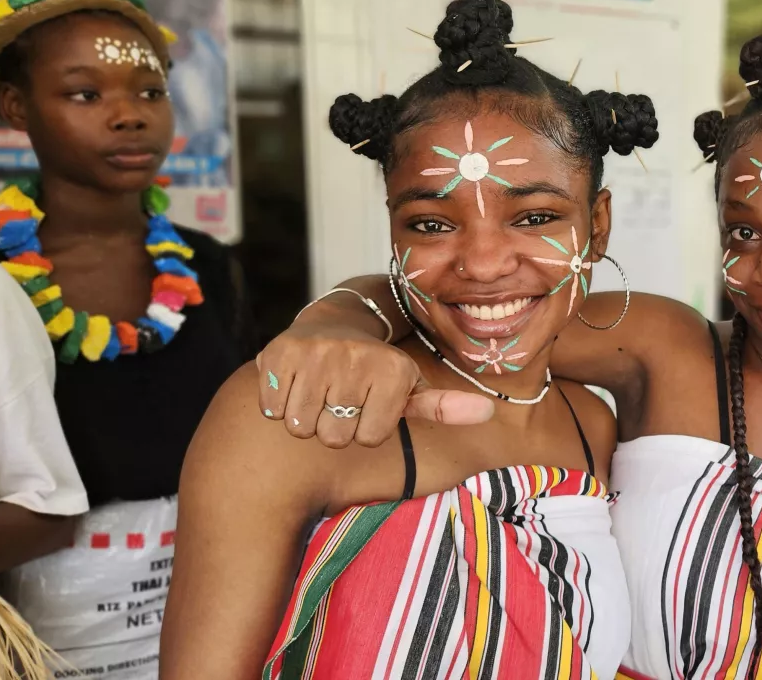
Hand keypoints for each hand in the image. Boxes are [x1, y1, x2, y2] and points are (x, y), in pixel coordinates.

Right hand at [255, 307, 492, 447]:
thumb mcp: (410, 387)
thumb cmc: (376, 370)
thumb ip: (444, 405)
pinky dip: (278, 404)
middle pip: (335, 437)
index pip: (371, 438)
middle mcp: (355, 358)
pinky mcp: (278, 354)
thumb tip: (489, 412)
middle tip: (340, 400)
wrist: (332, 324)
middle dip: (335, 427)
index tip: (368, 406)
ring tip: (319, 393)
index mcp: (393, 370)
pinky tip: (295, 385)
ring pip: (301, 426)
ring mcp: (315, 355)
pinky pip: (273, 409)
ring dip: (306, 418)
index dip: (367, 429)